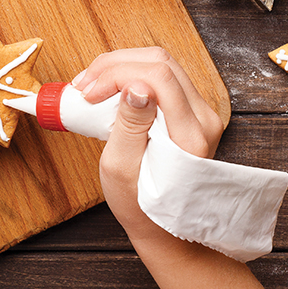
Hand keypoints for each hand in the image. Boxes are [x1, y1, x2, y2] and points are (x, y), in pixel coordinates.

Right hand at [73, 47, 222, 246]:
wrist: (165, 226)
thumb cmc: (139, 204)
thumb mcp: (122, 168)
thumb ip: (129, 125)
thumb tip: (135, 86)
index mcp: (190, 135)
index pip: (158, 77)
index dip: (116, 74)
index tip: (88, 93)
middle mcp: (204, 118)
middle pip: (160, 62)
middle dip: (115, 65)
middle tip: (84, 85)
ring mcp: (201, 112)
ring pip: (161, 63)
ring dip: (121, 66)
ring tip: (91, 85)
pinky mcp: (192, 111)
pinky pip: (162, 77)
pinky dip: (131, 74)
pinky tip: (109, 87)